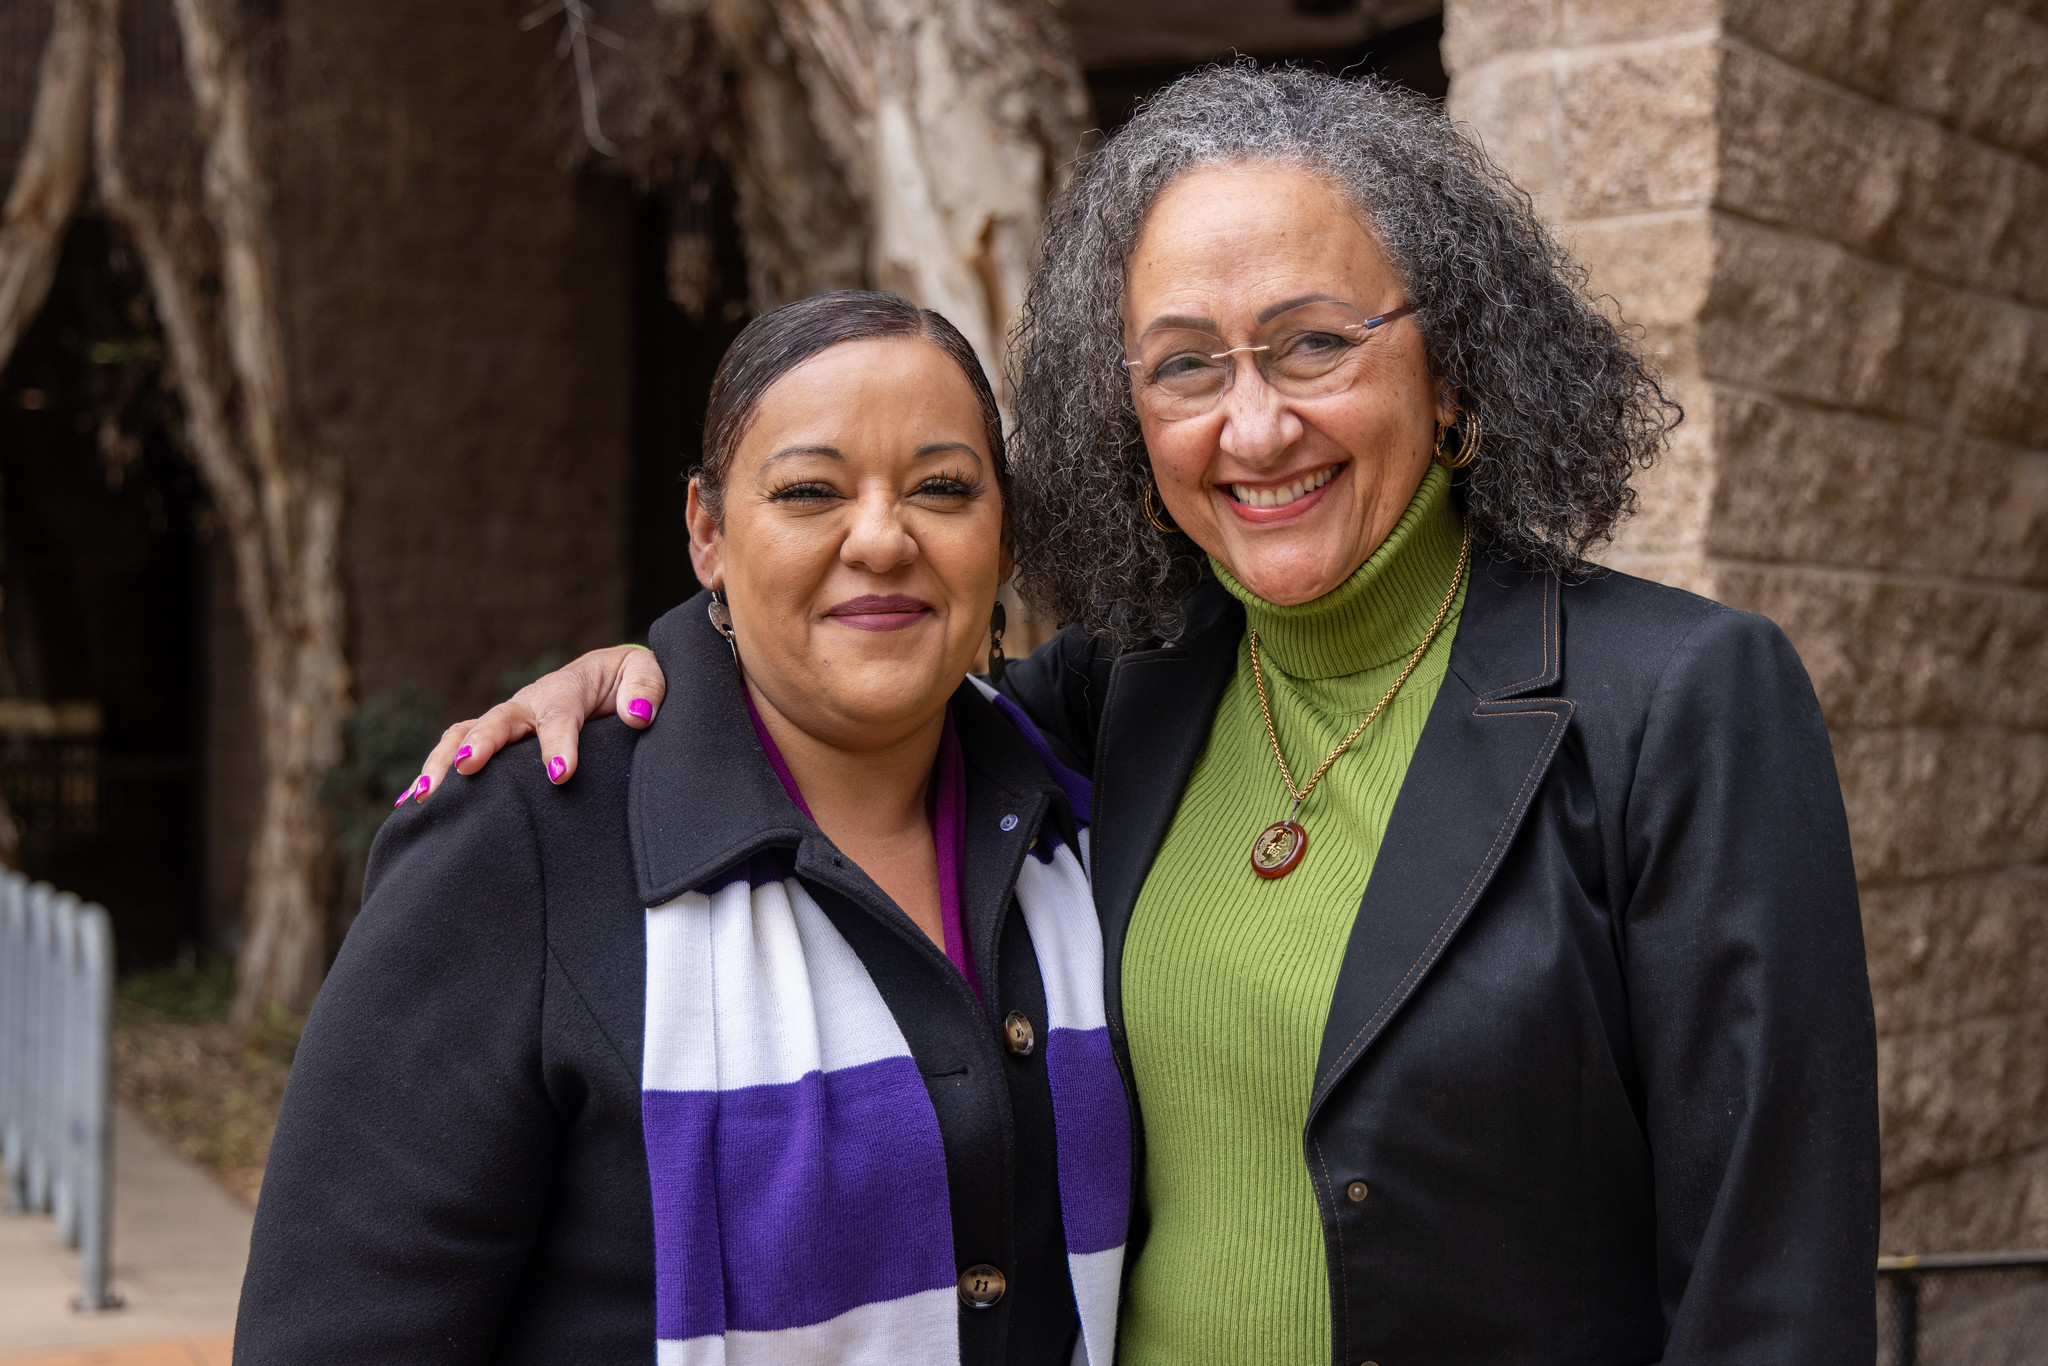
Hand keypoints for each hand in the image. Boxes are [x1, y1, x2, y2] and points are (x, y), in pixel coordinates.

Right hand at [401, 645, 667, 802]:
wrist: (614, 681)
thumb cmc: (630, 683)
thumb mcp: (648, 675)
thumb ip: (645, 690)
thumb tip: (637, 715)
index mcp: (568, 689)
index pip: (560, 716)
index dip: (559, 745)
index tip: (560, 775)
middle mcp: (529, 704)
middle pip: (498, 721)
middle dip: (481, 744)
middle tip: (466, 768)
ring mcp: (508, 723)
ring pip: (466, 735)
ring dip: (443, 762)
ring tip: (425, 795)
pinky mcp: (498, 741)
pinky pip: (458, 752)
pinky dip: (434, 773)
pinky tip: (412, 804)